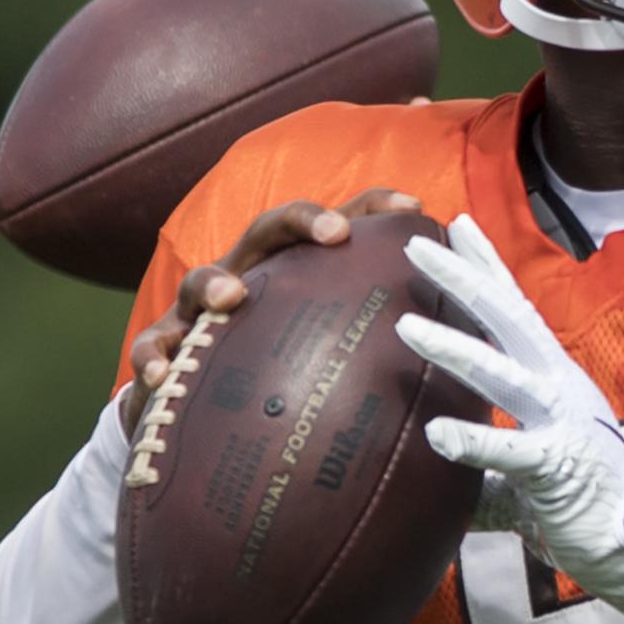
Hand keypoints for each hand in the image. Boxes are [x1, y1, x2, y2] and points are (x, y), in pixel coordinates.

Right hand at [117, 189, 420, 430]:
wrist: (200, 419)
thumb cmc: (283, 376)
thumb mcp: (335, 353)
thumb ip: (389, 340)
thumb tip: (472, 344)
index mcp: (294, 273)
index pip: (335, 225)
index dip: (373, 206)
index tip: (414, 203)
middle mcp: (247, 277)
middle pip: (268, 230)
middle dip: (300, 220)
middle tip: (335, 233)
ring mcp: (199, 313)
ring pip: (200, 280)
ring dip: (213, 283)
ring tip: (231, 299)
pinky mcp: (165, 352)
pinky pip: (151, 347)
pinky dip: (154, 357)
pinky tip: (164, 376)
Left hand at [396, 215, 623, 623]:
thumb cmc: (590, 502)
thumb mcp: (531, 469)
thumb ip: (485, 464)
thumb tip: (438, 467)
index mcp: (554, 379)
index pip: (515, 310)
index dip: (486, 266)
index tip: (456, 225)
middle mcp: (559, 387)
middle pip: (507, 319)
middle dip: (462, 278)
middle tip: (415, 242)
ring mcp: (561, 424)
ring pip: (502, 374)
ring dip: (453, 348)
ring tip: (406, 328)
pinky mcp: (557, 469)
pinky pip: (509, 453)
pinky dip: (473, 441)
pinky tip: (434, 434)